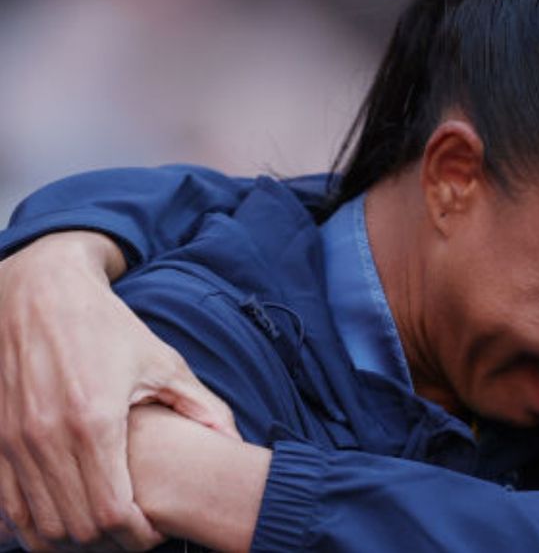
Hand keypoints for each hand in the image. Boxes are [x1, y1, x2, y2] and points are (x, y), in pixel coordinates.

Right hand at [0, 232, 238, 549]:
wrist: (42, 292)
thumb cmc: (109, 327)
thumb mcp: (164, 363)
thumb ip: (203, 407)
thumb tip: (235, 443)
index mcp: (94, 421)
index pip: (112, 512)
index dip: (136, 535)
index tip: (156, 531)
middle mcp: (47, 436)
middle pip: (75, 527)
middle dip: (109, 543)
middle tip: (134, 535)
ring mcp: (13, 440)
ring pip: (39, 524)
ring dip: (72, 540)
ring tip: (105, 530)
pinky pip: (10, 506)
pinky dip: (36, 524)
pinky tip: (67, 516)